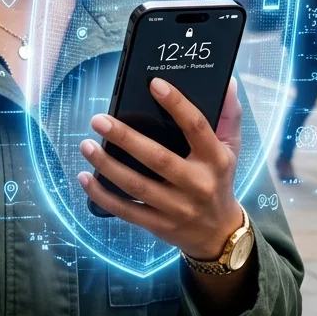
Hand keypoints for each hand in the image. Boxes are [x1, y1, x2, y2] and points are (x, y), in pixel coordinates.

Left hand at [78, 77, 243, 260]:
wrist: (219, 233)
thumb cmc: (219, 180)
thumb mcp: (231, 149)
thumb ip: (229, 116)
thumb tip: (226, 82)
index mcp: (215, 159)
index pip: (196, 127)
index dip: (177, 104)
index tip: (154, 84)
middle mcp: (197, 184)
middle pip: (157, 158)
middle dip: (125, 137)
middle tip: (99, 120)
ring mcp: (177, 208)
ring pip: (137, 185)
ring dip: (107, 165)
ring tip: (86, 145)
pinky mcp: (159, 225)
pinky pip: (126, 211)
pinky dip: (102, 195)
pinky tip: (85, 178)